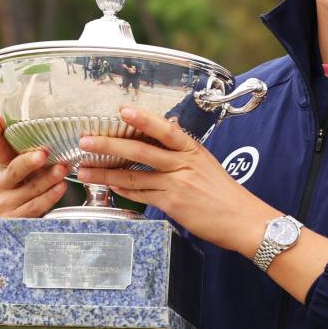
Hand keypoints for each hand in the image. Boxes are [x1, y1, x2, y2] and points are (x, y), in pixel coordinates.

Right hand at [0, 116, 67, 216]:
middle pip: (14, 170)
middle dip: (28, 161)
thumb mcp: (33, 174)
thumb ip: (39, 158)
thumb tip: (61, 135)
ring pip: (28, 189)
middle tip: (43, 153)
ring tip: (62, 169)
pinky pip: (34, 206)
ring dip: (47, 179)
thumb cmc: (32, 195)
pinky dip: (49, 197)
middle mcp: (4, 184)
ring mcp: (7, 203)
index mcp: (8, 168)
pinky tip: (60, 188)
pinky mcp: (15, 219)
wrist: (20, 232)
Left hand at [76, 106, 276, 256]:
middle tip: (86, 141)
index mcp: (193, 150)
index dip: (143, 119)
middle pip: (140, 150)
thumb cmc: (225, 193)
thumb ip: (183, 152)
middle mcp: (183, 164)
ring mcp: (176, 184)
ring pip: (134, 175)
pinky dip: (123, 190)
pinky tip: (110, 186)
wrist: (242, 218)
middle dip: (109, 144)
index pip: (165, 129)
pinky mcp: (172, 204)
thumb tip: (166, 135)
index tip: (122, 110)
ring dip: (106, 172)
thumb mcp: (206, 164)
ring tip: (85, 169)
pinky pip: (141, 195)